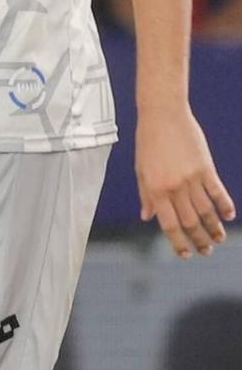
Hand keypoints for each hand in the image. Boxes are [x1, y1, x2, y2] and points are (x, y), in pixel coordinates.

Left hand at [136, 107, 234, 257]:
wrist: (162, 115)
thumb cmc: (148, 142)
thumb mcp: (141, 169)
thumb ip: (146, 194)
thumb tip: (147, 217)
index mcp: (155, 189)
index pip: (168, 224)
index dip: (177, 242)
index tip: (185, 254)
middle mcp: (174, 187)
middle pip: (190, 221)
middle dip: (199, 240)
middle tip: (207, 251)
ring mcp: (191, 178)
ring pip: (206, 211)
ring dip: (214, 228)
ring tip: (219, 240)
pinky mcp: (206, 168)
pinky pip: (218, 192)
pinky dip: (225, 206)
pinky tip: (229, 216)